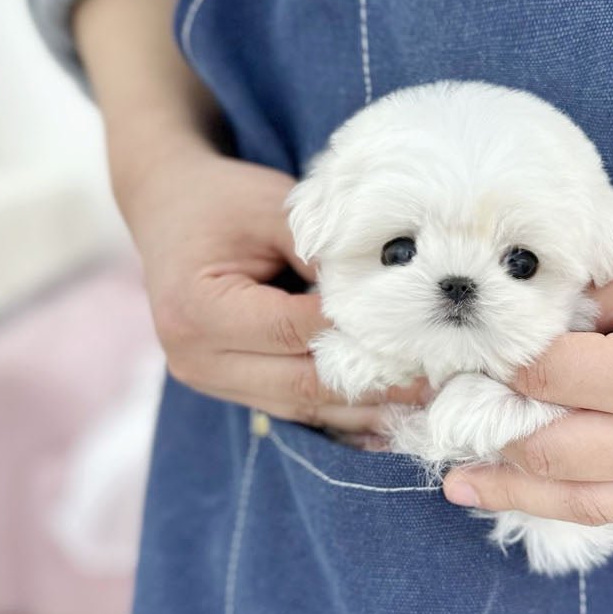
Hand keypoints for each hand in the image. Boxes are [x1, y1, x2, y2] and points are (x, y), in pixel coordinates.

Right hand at [114, 133, 420, 432]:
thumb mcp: (272, 209)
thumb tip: (386, 291)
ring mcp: (211, 381)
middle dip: (374, 383)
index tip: (420, 330)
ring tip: (431, 402)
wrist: (170, 210)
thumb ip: (321, 250)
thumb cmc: (223, 201)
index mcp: (198, 309)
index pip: (294, 330)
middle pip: (301, 383)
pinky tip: (394, 412)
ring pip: (303, 407)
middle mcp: (197, 358)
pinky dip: (345, 411)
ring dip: (367, 408)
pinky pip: (296, 409)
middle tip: (442, 380)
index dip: (358, 332)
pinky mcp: (232, 389)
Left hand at [443, 181, 612, 523]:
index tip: (459, 360)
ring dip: (519, 495)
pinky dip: (587, 494)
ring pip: (590, 499)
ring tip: (463, 493)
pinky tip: (553, 488)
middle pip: (550, 454)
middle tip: (433, 435)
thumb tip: (545, 325)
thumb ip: (604, 304)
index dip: (498, 366)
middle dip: (485, 442)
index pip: (546, 379)